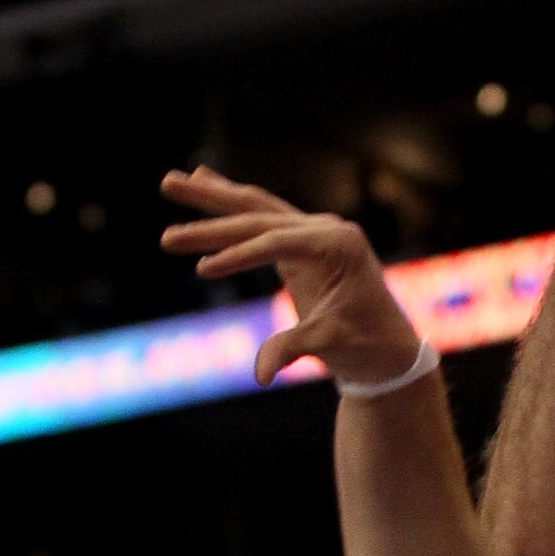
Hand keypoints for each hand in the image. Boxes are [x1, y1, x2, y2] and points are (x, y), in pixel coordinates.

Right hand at [159, 170, 418, 387]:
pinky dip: (231, 204)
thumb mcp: (330, 345)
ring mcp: (315, 231)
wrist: (388, 348)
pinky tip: (204, 179)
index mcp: (338, 244)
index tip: (202, 270)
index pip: (275, 242)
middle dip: (209, 218)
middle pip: (258, 215)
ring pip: (255, 207)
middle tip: (166, 220)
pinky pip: (261, 218)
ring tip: (170, 183)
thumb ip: (293, 349)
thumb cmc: (365, 346)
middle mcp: (327, 228)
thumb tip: (260, 376)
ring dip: (212, 197)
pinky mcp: (302, 241)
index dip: (236, 255)